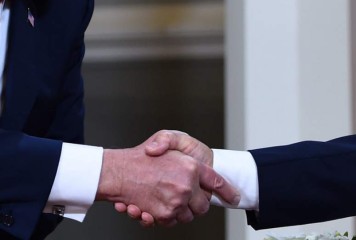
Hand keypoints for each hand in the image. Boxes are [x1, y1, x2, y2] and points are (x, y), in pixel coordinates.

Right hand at [99, 133, 239, 226]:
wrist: (118, 171)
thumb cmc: (143, 154)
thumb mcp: (167, 137)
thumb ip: (181, 144)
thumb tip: (193, 163)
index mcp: (192, 167)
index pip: (217, 182)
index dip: (227, 191)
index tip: (234, 197)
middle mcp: (186, 186)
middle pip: (203, 206)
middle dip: (197, 203)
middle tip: (186, 195)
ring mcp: (175, 202)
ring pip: (188, 216)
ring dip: (181, 210)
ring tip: (168, 197)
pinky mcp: (162, 214)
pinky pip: (171, 221)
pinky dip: (166, 217)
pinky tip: (155, 205)